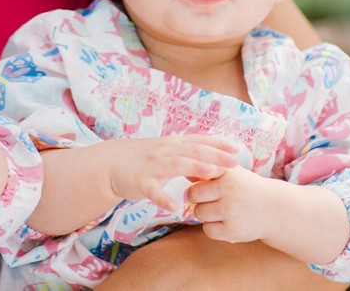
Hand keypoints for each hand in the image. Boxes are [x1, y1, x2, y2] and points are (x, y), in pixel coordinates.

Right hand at [108, 134, 238, 212]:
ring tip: (212, 174)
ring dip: (194, 168)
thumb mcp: (168, 151)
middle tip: (234, 162)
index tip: (237, 149)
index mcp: (173, 144)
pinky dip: (163, 198)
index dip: (217, 144)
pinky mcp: (140, 181)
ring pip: (176, 165)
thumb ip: (188, 154)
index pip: (199, 141)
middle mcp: (165, 151)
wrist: (112, 162)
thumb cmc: (145, 159)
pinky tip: (175, 207)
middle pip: (192, 151)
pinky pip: (153, 190)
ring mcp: (152, 165)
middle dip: (214, 155)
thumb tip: (215, 158)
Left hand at [187, 166, 278, 243]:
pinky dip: (213, 228)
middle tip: (212, 199)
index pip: (196, 177)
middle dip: (198, 199)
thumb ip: (208, 169)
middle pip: (192, 196)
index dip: (198, 184)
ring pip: (199, 213)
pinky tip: (226, 222)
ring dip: (205, 213)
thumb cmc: (246, 187)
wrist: (273, 208)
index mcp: (228, 173)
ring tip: (222, 210)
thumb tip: (183, 171)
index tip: (205, 186)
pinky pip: (208, 230)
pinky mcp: (233, 231)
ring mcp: (231, 212)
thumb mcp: (231, 172)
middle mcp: (230, 191)